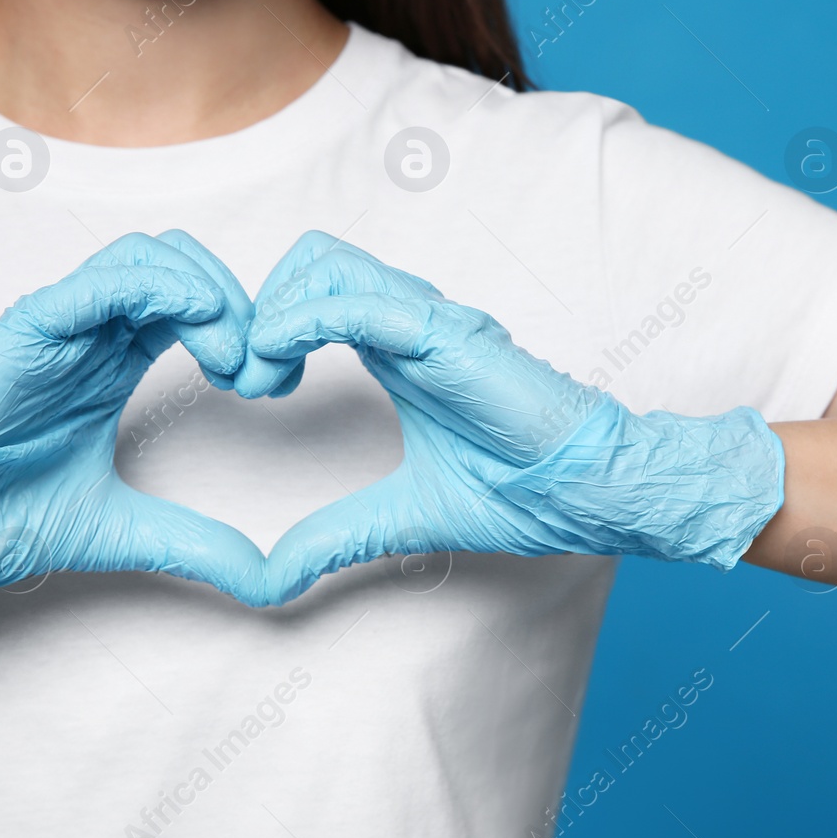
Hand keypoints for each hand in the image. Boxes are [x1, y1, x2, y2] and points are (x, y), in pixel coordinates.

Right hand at [0, 232, 267, 623]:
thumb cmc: (4, 515)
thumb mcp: (128, 530)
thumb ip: (197, 544)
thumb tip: (265, 578)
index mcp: (118, 360)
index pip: (198, 305)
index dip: (247, 331)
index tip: (272, 387)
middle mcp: (95, 333)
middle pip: (184, 267)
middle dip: (239, 308)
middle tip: (258, 371)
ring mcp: (62, 326)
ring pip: (147, 258)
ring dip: (206, 293)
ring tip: (229, 356)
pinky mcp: (28, 331)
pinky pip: (95, 284)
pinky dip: (154, 286)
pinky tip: (193, 318)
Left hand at [240, 232, 786, 603]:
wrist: (588, 492)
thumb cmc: (520, 490)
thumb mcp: (400, 516)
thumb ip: (335, 535)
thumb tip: (271, 579)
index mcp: (398, 349)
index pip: (315, 289)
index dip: (268, 325)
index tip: (250, 389)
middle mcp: (410, 322)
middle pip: (311, 258)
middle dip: (260, 307)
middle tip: (248, 379)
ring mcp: (429, 323)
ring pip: (325, 264)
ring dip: (273, 312)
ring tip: (263, 380)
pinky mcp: (445, 338)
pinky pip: (357, 304)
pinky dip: (302, 322)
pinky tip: (281, 371)